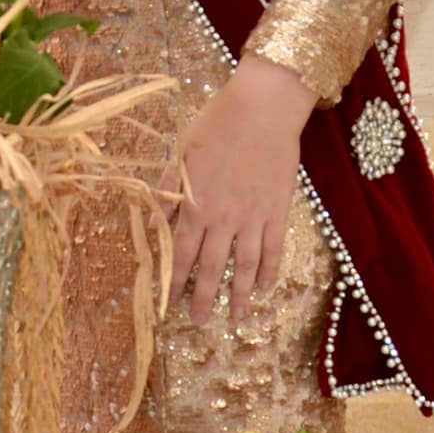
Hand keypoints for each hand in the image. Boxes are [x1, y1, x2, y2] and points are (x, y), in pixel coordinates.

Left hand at [170, 56, 315, 325]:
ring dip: (241, 295)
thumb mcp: (181, 155)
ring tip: (238, 319)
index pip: (181, 253)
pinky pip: (274, 249)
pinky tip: (267, 288)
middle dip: (204, 297)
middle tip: (200, 322)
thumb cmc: (216, 126)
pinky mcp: (278, 211)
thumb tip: (155, 219)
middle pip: (212, 267)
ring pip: (246, 266)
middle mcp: (224, 219)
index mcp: (196, 206)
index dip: (175, 280)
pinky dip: (270, 271)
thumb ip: (168, 191)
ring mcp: (254, 218)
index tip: (170, 302)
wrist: (262, 110)